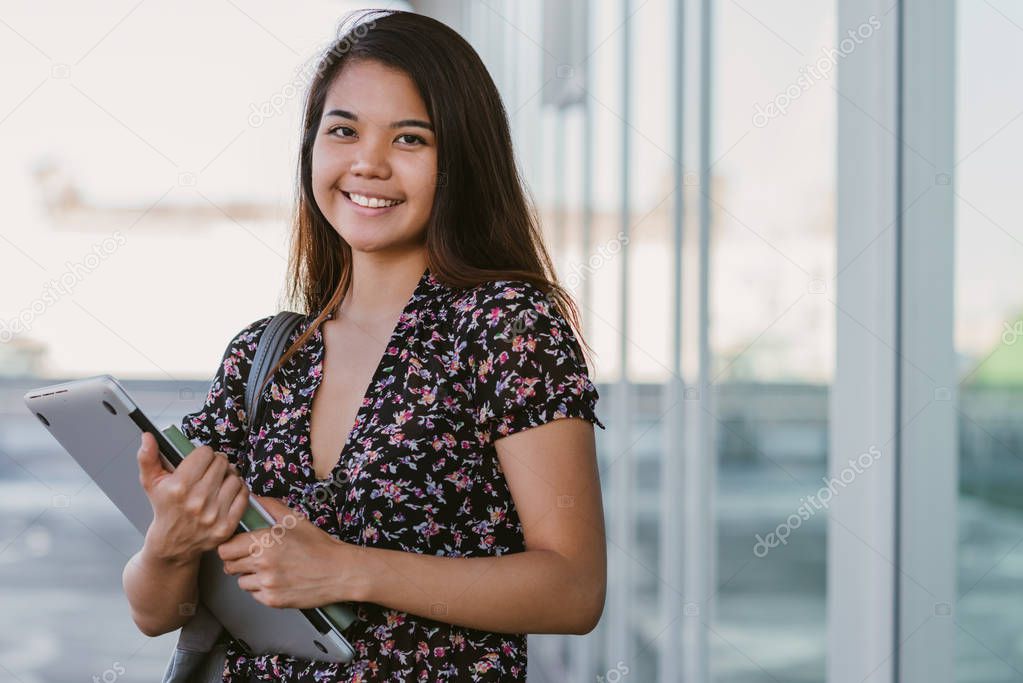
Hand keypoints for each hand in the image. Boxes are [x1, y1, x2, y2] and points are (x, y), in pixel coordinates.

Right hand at [137, 431, 247, 564]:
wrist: (172, 544)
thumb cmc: (164, 509)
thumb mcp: (151, 483)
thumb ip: (148, 457)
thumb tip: (147, 436)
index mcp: (178, 487)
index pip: (205, 453)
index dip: (203, 454)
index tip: (199, 461)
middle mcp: (197, 501)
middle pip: (222, 463)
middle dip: (217, 463)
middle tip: (210, 470)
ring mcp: (213, 515)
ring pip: (234, 477)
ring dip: (228, 476)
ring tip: (218, 482)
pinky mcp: (227, 526)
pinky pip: (244, 495)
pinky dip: (238, 490)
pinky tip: (227, 492)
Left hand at [217, 496, 354, 608]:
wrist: (339, 572)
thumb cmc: (320, 547)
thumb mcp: (296, 520)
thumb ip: (270, 507)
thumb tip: (253, 498)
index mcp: (265, 541)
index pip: (226, 548)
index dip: (230, 546)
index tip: (236, 546)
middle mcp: (263, 563)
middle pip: (229, 565)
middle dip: (238, 561)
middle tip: (254, 557)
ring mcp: (267, 583)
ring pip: (241, 581)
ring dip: (250, 576)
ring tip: (269, 569)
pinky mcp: (272, 600)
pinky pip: (254, 594)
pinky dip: (262, 589)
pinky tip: (277, 580)